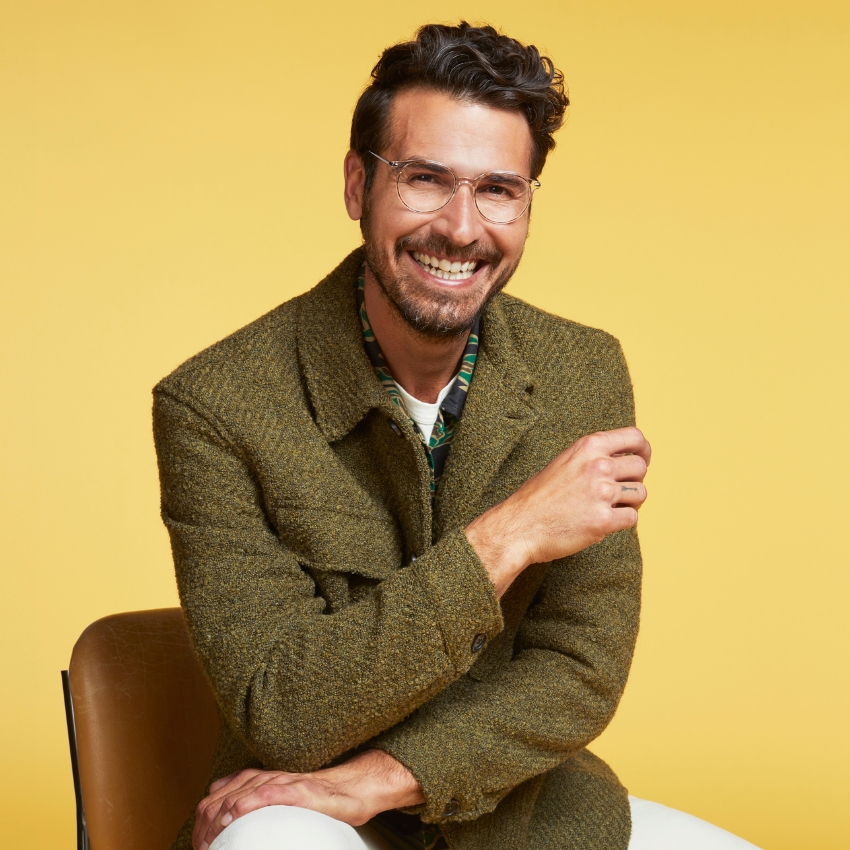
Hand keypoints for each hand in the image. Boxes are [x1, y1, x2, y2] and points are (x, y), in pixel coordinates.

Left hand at [192, 749, 423, 849]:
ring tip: (211, 831)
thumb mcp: (280, 800)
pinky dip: (251, 800)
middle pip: (226, 792)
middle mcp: (269, 777)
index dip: (204, 815)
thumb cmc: (318, 801)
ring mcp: (285, 782)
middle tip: (203, 843)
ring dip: (223, 810)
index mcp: (261, 780)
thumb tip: (230, 823)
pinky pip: (271, 791)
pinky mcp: (301, 791)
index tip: (199, 841)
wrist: (353, 790)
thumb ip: (256, 804)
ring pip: (244, 790)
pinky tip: (237, 809)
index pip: (220, 790)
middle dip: (208, 818)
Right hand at [466, 426, 650, 594]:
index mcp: (588, 446)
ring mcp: (602, 493)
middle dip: (634, 480)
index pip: (635, 437)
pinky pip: (632, 518)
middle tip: (619, 492)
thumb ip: (593, 457)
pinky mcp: (604, 521)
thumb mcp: (564, 462)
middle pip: (641, 467)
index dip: (643, 450)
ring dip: (629, 502)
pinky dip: (622, 522)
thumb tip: (624, 458)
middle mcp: (598, 465)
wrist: (518, 526)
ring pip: (641, 493)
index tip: (641, 460)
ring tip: (608, 508)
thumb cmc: (538, 497)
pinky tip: (603, 522)